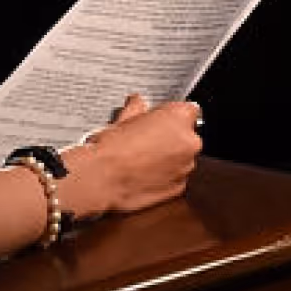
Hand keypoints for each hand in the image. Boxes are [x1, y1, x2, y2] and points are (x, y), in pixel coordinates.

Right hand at [62, 93, 202, 218]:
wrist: (102, 177)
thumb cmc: (111, 148)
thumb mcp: (122, 119)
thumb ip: (137, 109)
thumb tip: (137, 104)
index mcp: (178, 118)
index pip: (188, 110)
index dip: (171, 116)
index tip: (159, 121)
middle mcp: (189, 141)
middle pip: (186, 136)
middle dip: (170, 138)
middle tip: (146, 141)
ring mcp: (186, 166)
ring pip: (182, 158)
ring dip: (168, 158)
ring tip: (141, 160)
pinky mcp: (179, 187)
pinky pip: (175, 178)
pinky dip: (164, 177)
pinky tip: (143, 174)